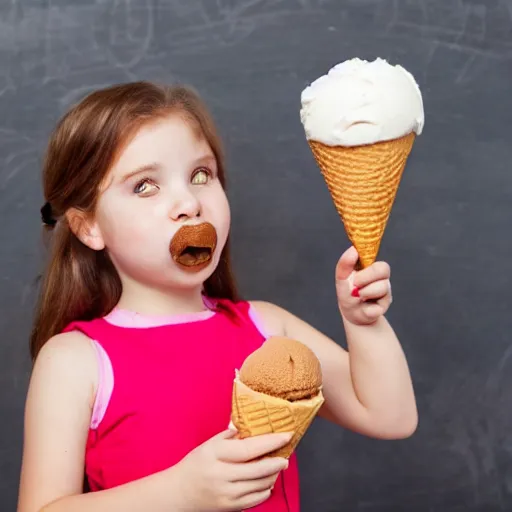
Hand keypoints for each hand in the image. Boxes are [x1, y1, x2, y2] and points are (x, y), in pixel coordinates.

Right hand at [175, 429, 291, 510]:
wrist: (179, 493)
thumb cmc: (196, 465)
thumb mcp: (209, 444)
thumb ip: (231, 435)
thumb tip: (254, 425)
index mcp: (215, 454)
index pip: (249, 448)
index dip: (270, 442)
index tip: (286, 435)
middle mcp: (221, 475)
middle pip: (258, 469)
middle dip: (277, 462)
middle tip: (286, 456)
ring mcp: (226, 494)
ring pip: (261, 485)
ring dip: (273, 475)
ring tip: (275, 467)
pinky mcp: (230, 508)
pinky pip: (256, 499)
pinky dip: (265, 489)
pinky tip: (265, 481)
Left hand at [335, 246, 391, 325]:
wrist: (350, 312)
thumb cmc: (348, 292)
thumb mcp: (342, 277)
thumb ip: (345, 263)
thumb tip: (353, 249)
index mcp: (372, 267)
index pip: (376, 256)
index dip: (368, 258)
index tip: (358, 263)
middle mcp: (381, 277)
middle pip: (383, 268)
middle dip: (366, 276)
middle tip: (355, 283)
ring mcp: (385, 291)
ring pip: (382, 286)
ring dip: (364, 291)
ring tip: (358, 295)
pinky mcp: (385, 305)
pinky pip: (378, 302)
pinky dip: (366, 305)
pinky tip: (364, 304)